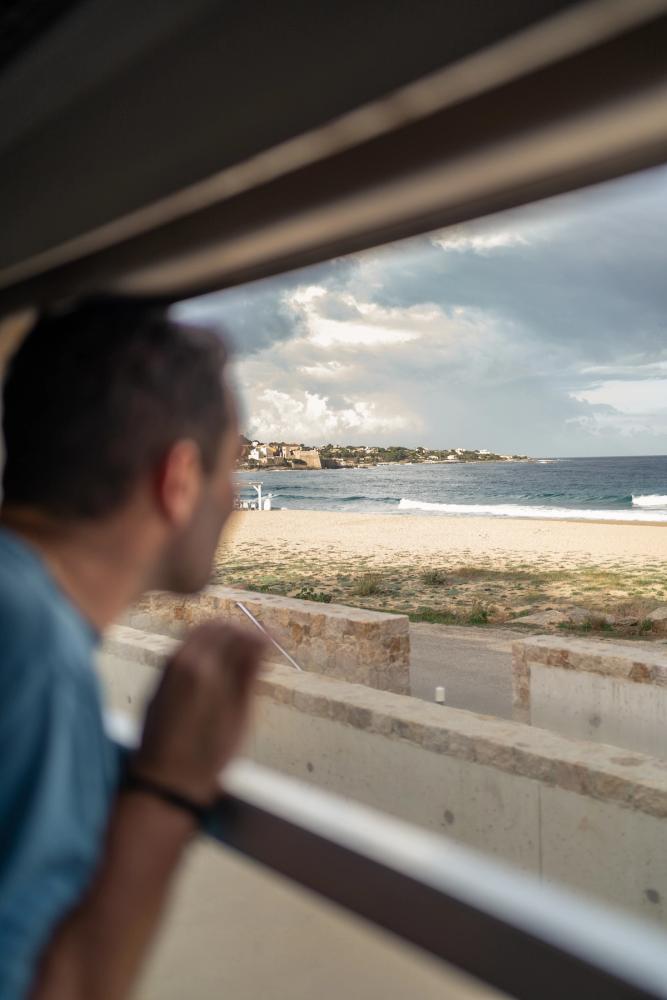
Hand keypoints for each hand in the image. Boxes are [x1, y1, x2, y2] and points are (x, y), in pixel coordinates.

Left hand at [130, 622, 266, 804]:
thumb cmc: (208, 756)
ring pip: (198, 634)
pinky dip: (205, 647)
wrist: (165, 782)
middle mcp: (182, 661)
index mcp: (205, 668)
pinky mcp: (158, 680)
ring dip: (224, 636)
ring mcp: (166, 669)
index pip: (239, 633)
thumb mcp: (239, 716)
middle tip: (263, 646)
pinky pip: (184, 648)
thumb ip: (249, 672)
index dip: (263, 633)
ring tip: (244, 655)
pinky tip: (219, 667)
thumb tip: (265, 639)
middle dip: (243, 630)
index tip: (279, 640)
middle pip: (218, 626)